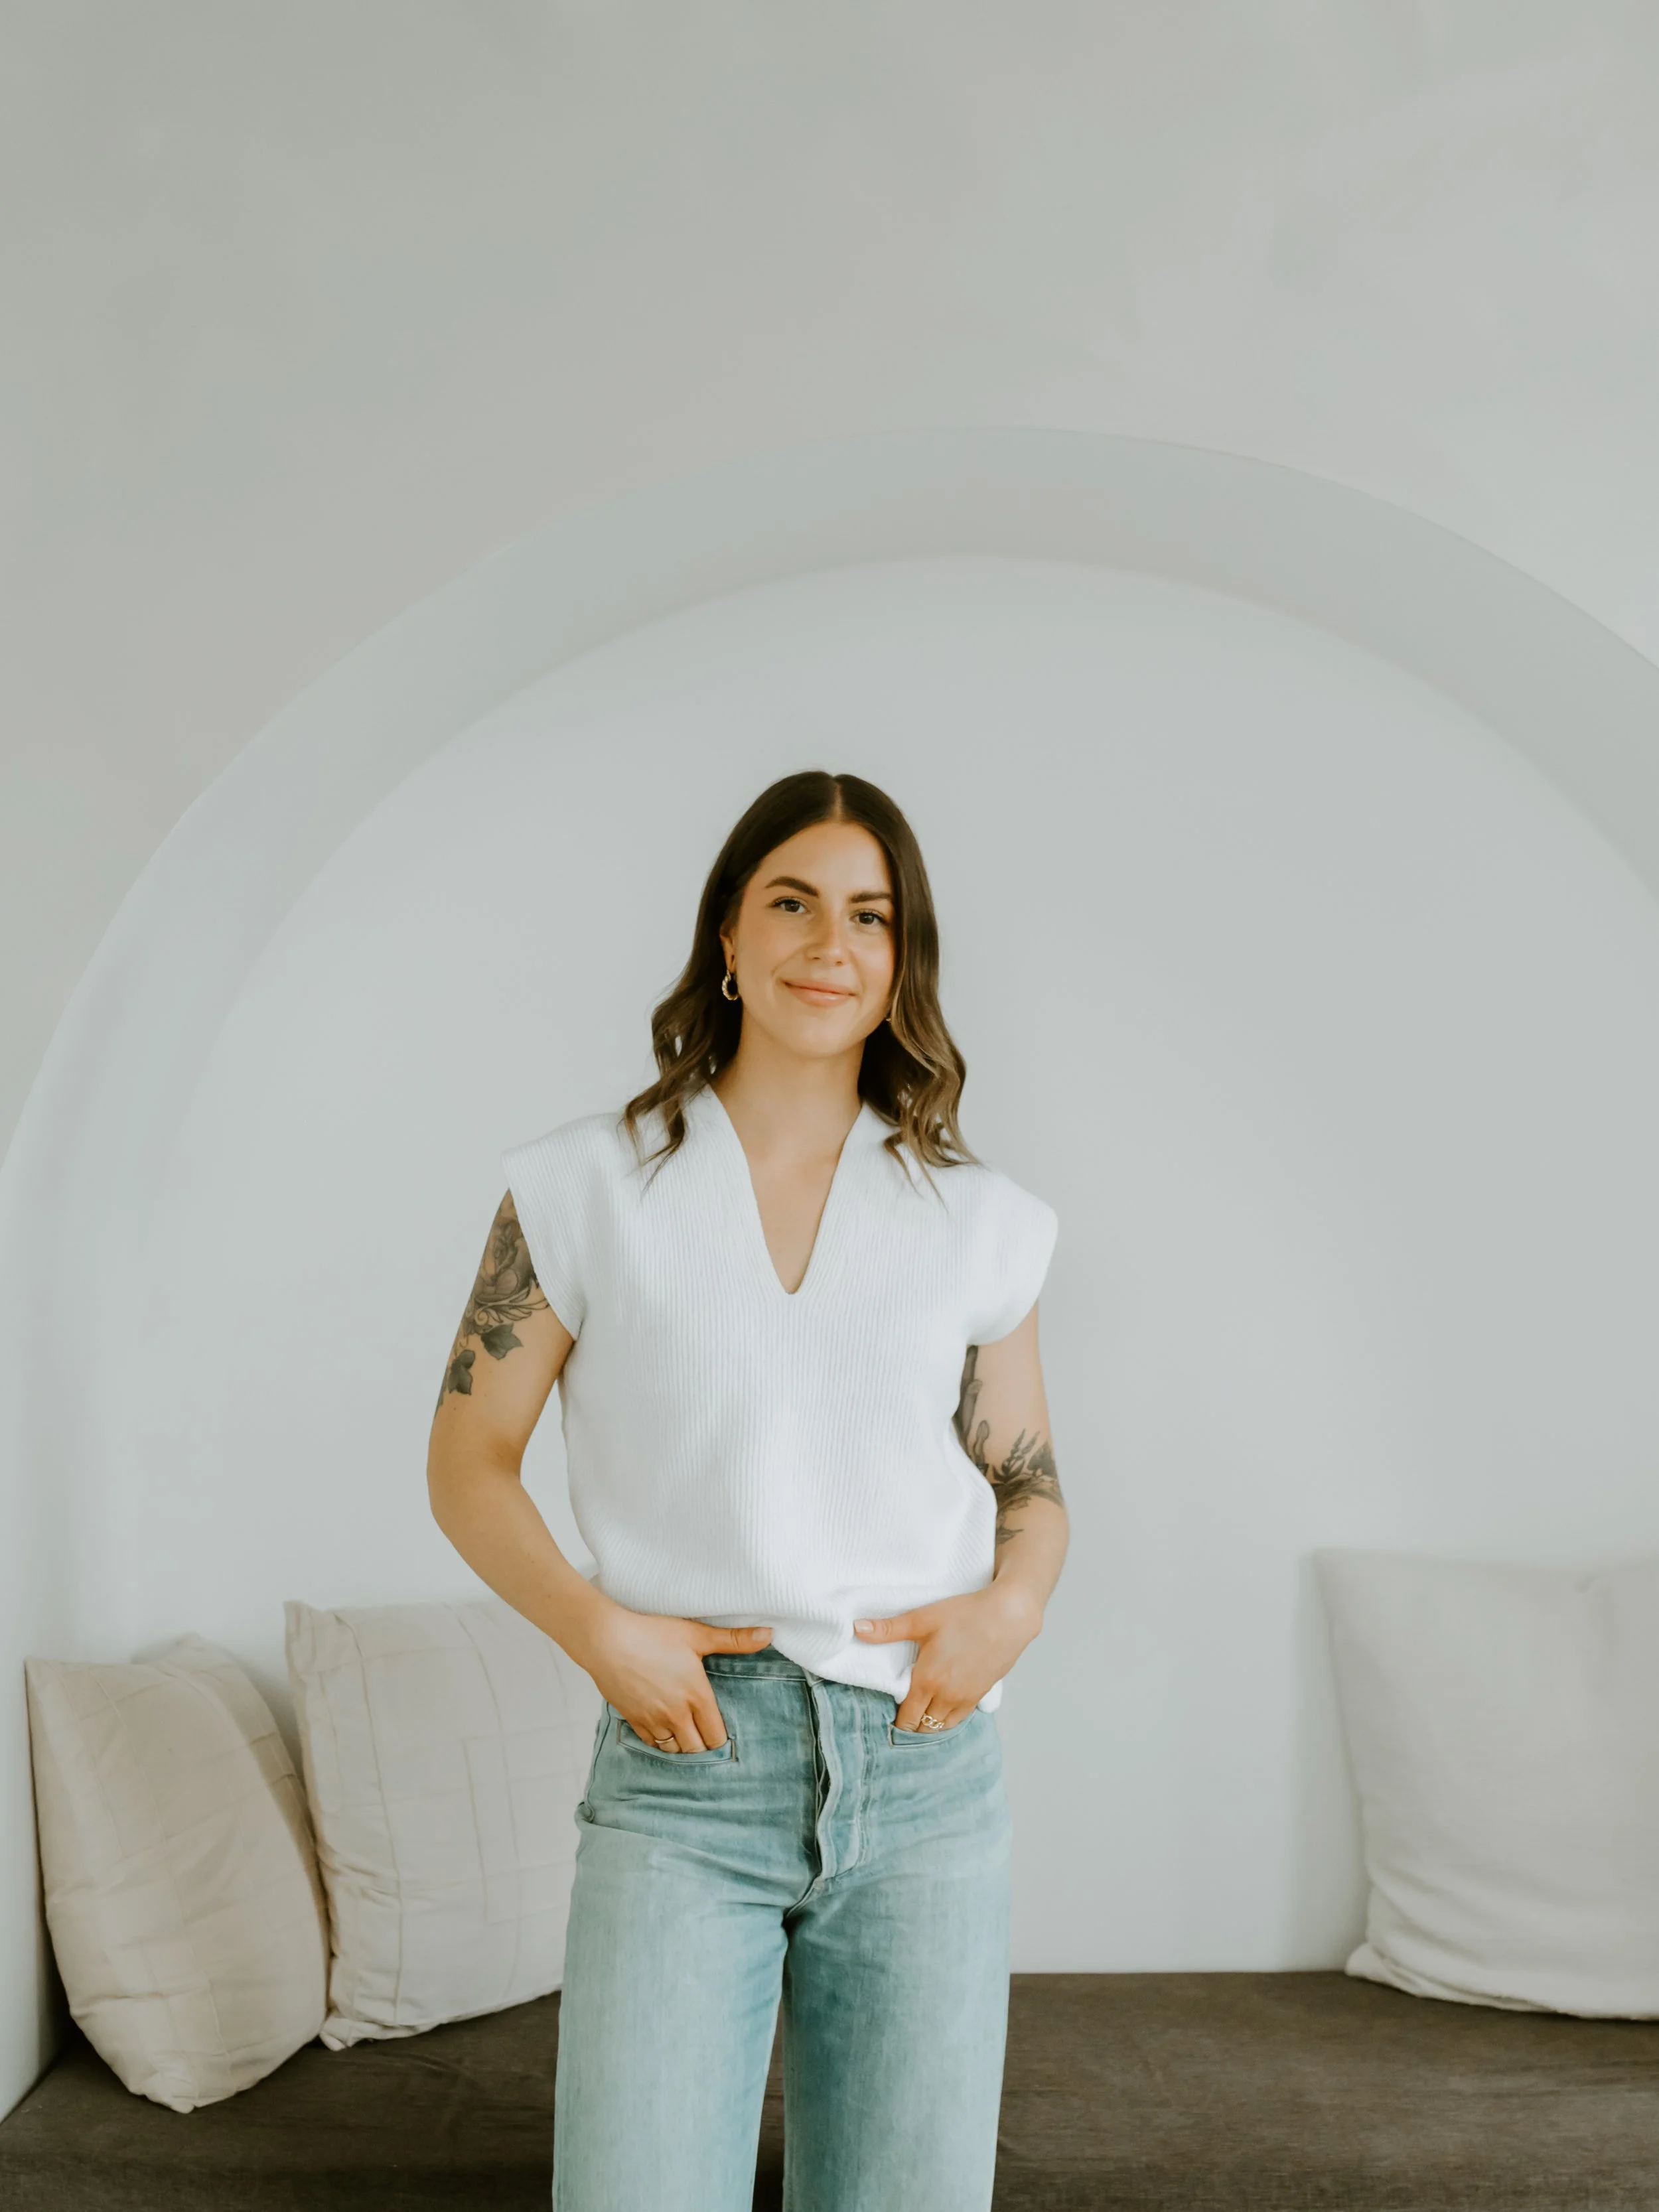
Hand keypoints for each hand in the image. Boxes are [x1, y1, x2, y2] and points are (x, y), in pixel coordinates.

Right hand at [571, 1599, 772, 1752]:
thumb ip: (734, 1640)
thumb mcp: (696, 1634)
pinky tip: (663, 1728)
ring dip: (682, 1744)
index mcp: (697, 1696)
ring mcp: (653, 1720)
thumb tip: (768, 1635)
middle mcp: (676, 1714)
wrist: (607, 1640)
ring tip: (686, 1732)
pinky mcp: (633, 1720)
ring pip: (674, 1750)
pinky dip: (660, 1740)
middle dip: (703, 1744)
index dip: (721, 1738)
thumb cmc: (652, 1634)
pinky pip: (652, 1744)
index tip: (721, 1730)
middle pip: (697, 1749)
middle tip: (705, 1733)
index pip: (716, 1736)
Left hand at [854, 1581, 1043, 1729]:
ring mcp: (966, 1698)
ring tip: (922, 1711)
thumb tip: (857, 1628)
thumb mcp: (923, 1619)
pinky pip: (961, 1718)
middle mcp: (946, 1696)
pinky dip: (949, 1718)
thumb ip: (888, 1629)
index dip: (896, 1722)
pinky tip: (943, 1706)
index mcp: (928, 1682)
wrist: (1008, 1616)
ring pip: (942, 1726)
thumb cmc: (966, 1614)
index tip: (889, 1714)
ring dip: (931, 1723)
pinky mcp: (981, 1694)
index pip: (907, 1720)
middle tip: (903, 1712)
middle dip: (912, 1724)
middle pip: (924, 1728)